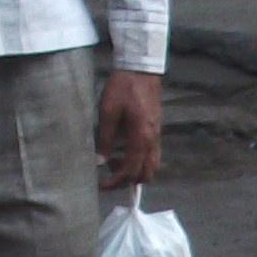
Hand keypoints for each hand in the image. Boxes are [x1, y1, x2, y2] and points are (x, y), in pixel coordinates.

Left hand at [99, 70, 163, 187]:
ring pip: (152, 166)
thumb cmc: (123, 89)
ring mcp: (157, 137)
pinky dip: (140, 162)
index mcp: (140, 138)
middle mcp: (152, 142)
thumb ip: (105, 139)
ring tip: (116, 162)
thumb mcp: (107, 112)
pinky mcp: (156, 132)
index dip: (116, 182)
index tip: (102, 185)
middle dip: (128, 181)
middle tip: (109, 175)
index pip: (130, 170)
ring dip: (135, 171)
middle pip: (146, 174)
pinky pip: (152, 156)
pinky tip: (125, 152)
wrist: (141, 71)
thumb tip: (99, 162)